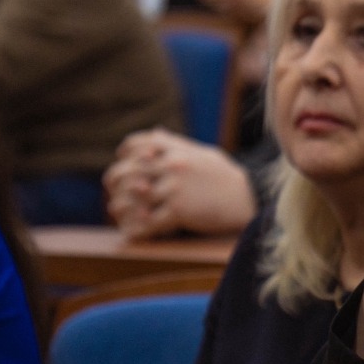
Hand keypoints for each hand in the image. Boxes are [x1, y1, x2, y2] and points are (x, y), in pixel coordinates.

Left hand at [103, 128, 257, 238]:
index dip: (125, 153)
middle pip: (130, 169)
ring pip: (134, 196)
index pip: (138, 144)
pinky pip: (148, 221)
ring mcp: (175, 188)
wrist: (250, 198)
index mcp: (177, 149)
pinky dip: (138, 227)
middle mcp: (173, 165)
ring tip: (118, 211)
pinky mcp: (179, 211)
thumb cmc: (227, 177)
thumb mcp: (202, 153)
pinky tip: (133, 230)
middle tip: (113, 188)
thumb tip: (155, 133)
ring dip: (122, 205)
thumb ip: (176, 144)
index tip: (122, 160)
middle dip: (116, 179)